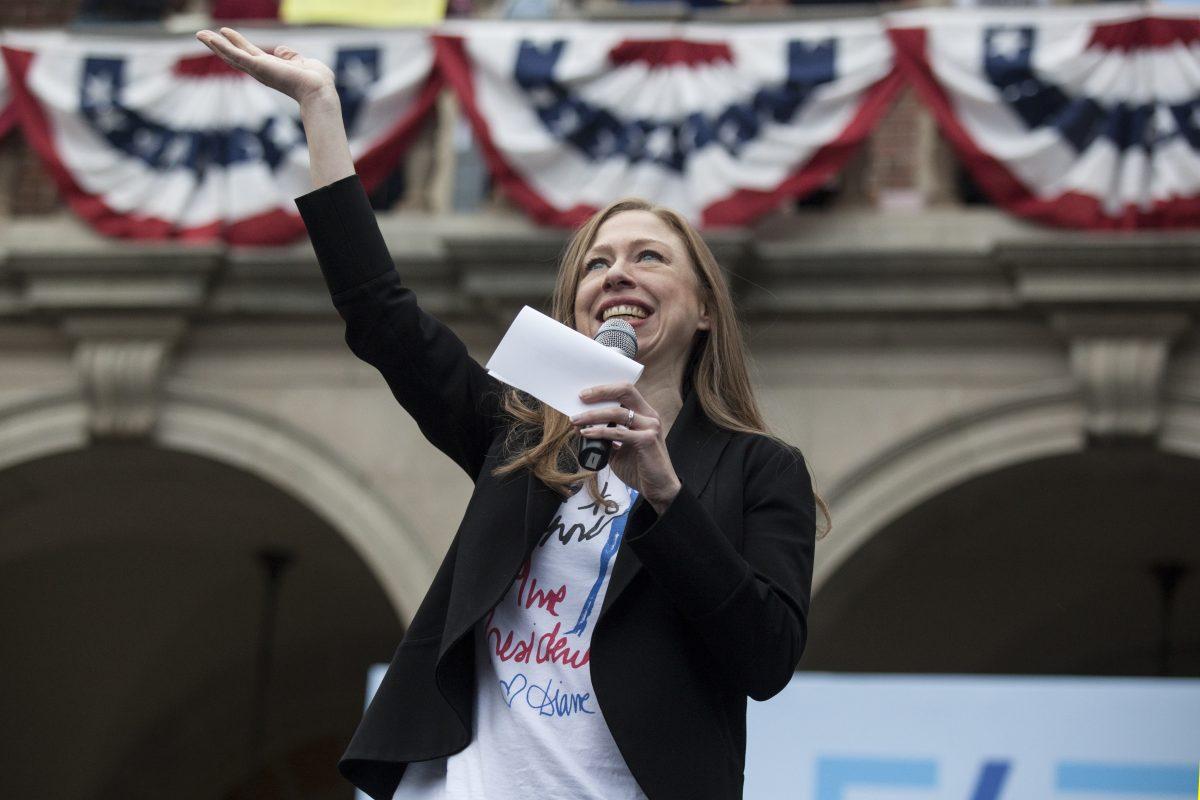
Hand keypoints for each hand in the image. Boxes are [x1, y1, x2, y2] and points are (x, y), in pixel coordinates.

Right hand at [195, 27, 335, 106]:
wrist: (320, 91)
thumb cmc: (316, 81)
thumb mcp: (302, 62)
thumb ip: (291, 56)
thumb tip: (280, 50)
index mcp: (271, 67)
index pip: (248, 53)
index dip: (236, 42)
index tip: (224, 33)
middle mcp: (262, 70)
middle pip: (234, 55)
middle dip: (218, 45)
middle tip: (201, 34)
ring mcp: (259, 69)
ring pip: (232, 55)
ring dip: (215, 44)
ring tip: (199, 34)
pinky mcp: (260, 67)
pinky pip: (238, 56)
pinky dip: (224, 48)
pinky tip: (212, 39)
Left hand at [571, 383, 680, 513]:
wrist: (659, 489)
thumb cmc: (639, 468)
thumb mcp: (619, 448)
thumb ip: (606, 436)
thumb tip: (582, 427)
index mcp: (644, 414)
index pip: (625, 391)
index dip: (605, 389)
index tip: (584, 394)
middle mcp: (650, 416)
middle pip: (625, 391)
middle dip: (600, 392)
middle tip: (580, 398)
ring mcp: (650, 427)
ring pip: (617, 413)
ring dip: (593, 415)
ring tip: (576, 420)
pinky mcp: (647, 440)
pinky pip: (618, 432)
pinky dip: (599, 432)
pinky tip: (586, 433)